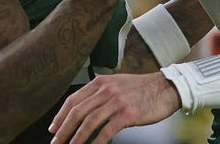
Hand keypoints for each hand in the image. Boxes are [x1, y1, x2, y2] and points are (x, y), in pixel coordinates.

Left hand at [48, 72, 180, 143]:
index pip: (73, 100)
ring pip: (89, 122)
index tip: (53, 128)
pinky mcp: (128, 114)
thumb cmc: (141, 89)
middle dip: (63, 129)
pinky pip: (107, 130)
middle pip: (77, 112)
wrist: (166, 88)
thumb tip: (82, 109)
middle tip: (56, 141)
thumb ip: (99, 93)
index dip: (60, 115)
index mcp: (100, 82)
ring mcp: (117, 102)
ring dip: (76, 138)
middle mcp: (106, 90)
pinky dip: (96, 141)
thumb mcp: (116, 84)